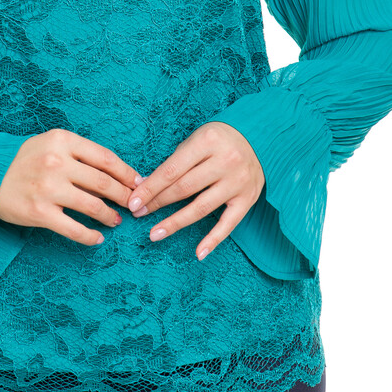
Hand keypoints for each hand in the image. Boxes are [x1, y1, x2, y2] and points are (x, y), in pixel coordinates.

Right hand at [0, 128, 139, 246]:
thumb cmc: (22, 160)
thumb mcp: (50, 143)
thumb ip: (79, 153)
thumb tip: (115, 173)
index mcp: (62, 140)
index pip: (106, 158)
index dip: (126, 173)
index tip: (138, 183)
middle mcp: (57, 162)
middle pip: (104, 183)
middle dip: (124, 196)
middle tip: (134, 204)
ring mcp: (48, 188)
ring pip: (94, 206)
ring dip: (111, 216)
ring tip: (116, 220)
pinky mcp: (40, 213)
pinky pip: (74, 229)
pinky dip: (91, 236)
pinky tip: (98, 238)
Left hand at [126, 122, 264, 260]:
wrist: (259, 138)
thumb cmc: (218, 139)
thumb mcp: (196, 139)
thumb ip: (175, 162)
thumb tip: (146, 187)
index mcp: (208, 141)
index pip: (172, 169)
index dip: (150, 187)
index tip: (132, 202)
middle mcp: (225, 161)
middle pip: (184, 188)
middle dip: (157, 202)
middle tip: (138, 214)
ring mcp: (238, 181)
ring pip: (201, 207)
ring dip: (175, 223)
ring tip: (154, 234)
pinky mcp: (248, 199)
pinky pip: (229, 223)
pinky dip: (213, 240)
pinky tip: (198, 253)